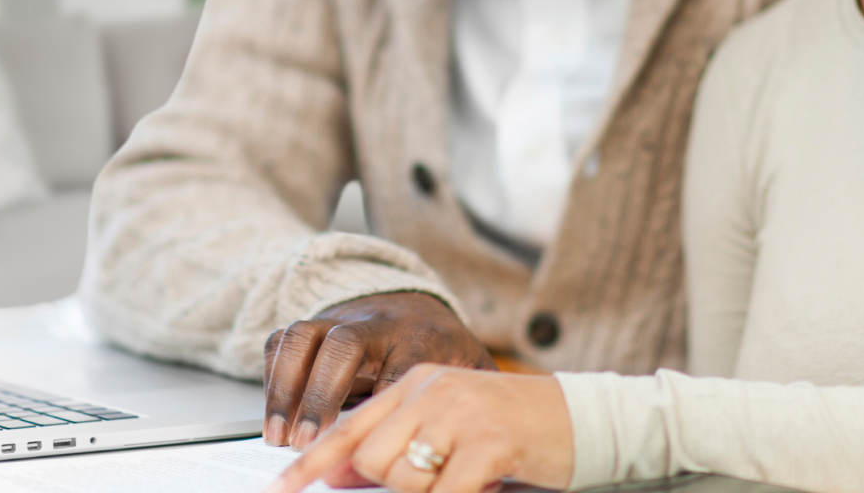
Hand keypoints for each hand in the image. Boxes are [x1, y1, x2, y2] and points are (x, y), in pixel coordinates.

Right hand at [263, 292, 494, 447]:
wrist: (419, 307)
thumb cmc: (444, 352)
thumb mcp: (469, 374)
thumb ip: (475, 407)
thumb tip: (483, 466)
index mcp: (420, 335)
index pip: (401, 363)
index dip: (381, 399)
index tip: (372, 437)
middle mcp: (375, 322)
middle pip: (344, 343)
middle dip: (321, 394)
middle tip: (309, 442)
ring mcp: (339, 319)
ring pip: (304, 336)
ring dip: (285, 388)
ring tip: (279, 436)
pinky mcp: (314, 326)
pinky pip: (281, 341)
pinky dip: (271, 378)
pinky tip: (273, 416)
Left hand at [263, 364, 572, 492]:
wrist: (584, 418)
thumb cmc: (515, 432)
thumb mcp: (451, 430)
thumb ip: (398, 446)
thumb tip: (338, 477)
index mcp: (417, 381)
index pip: (350, 424)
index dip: (310, 462)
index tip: (280, 488)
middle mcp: (432, 390)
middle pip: (371, 459)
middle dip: (392, 487)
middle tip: (438, 481)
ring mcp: (461, 413)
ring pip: (402, 479)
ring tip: (467, 479)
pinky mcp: (489, 443)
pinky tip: (473, 490)